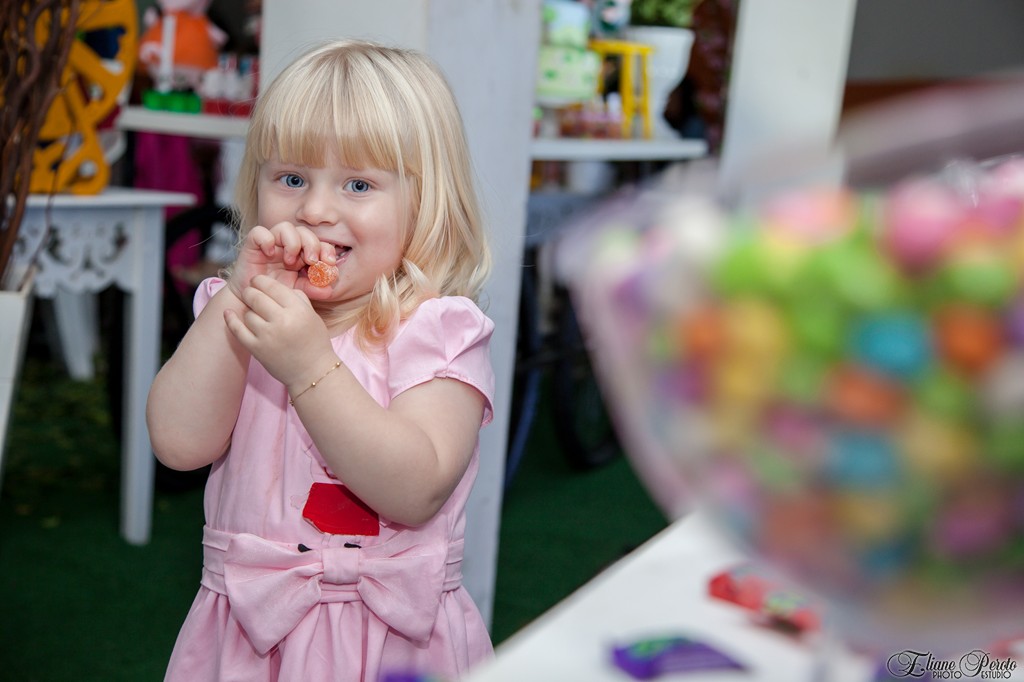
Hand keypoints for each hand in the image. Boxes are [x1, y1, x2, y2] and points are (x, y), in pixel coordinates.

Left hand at [223, 274, 337, 389]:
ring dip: (249, 311)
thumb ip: (296, 297)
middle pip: (255, 297)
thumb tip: (274, 285)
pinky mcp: (257, 349)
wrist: (312, 372)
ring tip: (257, 315)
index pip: (271, 286)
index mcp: (297, 310)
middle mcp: (282, 321)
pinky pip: (237, 330)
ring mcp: (267, 336)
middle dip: (251, 292)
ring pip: (247, 313)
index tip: (258, 282)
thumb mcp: (312, 315)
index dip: (260, 281)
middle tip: (252, 293)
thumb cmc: (314, 341)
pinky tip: (228, 312)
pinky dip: (231, 320)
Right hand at [228, 222, 335, 298]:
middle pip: (304, 232)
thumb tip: (330, 289)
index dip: (326, 250)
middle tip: (312, 261)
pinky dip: (266, 240)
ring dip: (293, 242)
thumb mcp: (297, 291)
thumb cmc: (274, 294)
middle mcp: (287, 246)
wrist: (250, 302)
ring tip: (290, 261)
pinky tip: (270, 254)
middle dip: (312, 245)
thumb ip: (313, 289)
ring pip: (286, 227)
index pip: (319, 243)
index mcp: (302, 254)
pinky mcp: (253, 245)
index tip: (330, 263)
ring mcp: (271, 243)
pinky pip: (259, 232)